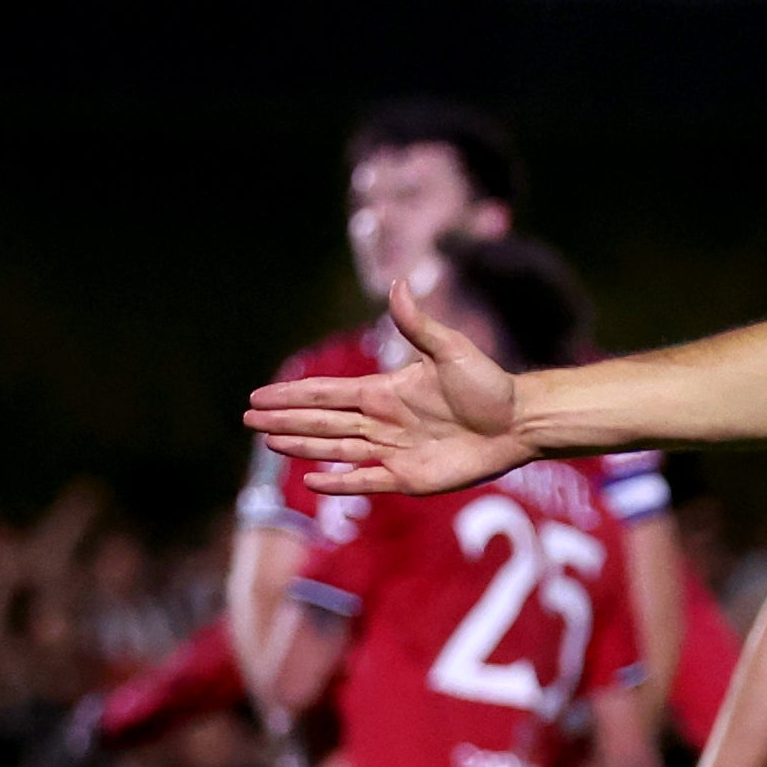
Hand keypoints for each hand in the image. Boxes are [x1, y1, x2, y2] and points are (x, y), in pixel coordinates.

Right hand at [245, 279, 528, 496]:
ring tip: (269, 442)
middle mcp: (381, 422)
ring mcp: (393, 451)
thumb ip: (418, 324)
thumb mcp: (451, 350)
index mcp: (383, 391)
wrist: (518, 422)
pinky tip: (311, 481)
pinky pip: (366, 480)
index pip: (326, 394)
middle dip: (285, 421)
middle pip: (322, 422)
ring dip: (302, 446)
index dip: (293, 395)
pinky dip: (339, 482)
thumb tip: (398, 283)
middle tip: (248, 419)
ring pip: (335, 449)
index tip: (260, 395)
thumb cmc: (488, 384)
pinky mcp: (409, 478)